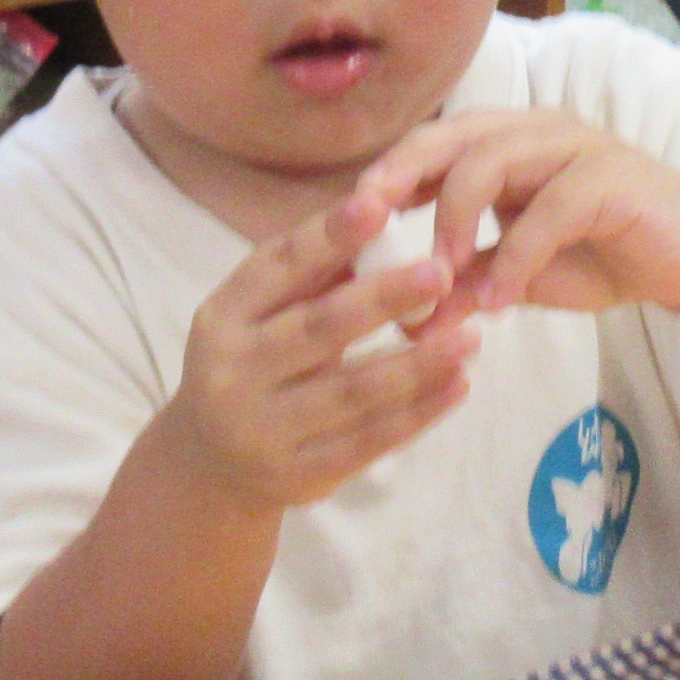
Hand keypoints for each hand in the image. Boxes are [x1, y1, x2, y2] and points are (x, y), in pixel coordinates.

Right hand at [153, 183, 480, 515]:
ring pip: (352, 392)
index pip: (278, 267)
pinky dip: (418, 414)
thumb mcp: (256, 316)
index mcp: (223, 316)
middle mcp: (234, 372)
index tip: (378, 204)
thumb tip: (378, 211)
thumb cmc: (251, 364)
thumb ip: (309, 274)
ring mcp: (263, 429)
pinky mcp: (299, 475)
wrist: (208, 466)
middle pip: (319, 328)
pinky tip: (458, 386)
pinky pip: (368, 442)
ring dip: (418, 364)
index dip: (328, 236)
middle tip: (442, 273)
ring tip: (471, 337)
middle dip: (384, 298)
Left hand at [357, 112, 679, 325]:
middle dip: (399, 177)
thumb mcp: (519, 276)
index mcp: (503, 143)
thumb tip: (408, 322)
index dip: (383, 175)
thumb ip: (467, 283)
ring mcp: (573, 148)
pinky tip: (501, 301)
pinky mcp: (611, 179)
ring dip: (455, 220)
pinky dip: (518, 255)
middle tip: (362, 226)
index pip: (429, 144)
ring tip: (438, 276)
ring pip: (492, 161)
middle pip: (450, 137)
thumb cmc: (600, 254)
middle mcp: (533, 132)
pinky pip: (551, 209)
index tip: (343, 222)